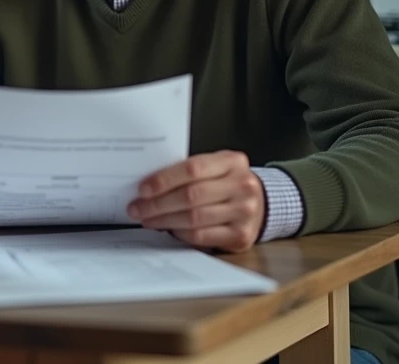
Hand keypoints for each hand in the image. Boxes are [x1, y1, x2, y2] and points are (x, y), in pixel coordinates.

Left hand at [126, 150, 264, 252]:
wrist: (261, 203)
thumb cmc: (226, 183)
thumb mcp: (214, 167)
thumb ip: (188, 172)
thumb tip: (147, 185)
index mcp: (232, 162)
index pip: (192, 169)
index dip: (164, 180)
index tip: (142, 189)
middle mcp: (243, 185)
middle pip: (191, 196)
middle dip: (157, 204)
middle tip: (137, 208)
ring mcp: (245, 212)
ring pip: (194, 218)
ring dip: (164, 221)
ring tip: (147, 219)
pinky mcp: (241, 236)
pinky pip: (202, 237)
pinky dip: (180, 234)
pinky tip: (168, 229)